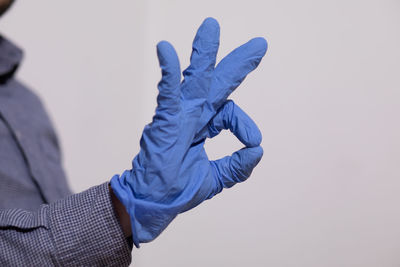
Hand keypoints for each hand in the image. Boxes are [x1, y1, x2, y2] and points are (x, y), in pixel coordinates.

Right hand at [110, 17, 266, 247]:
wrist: (154, 205)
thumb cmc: (178, 190)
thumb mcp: (215, 178)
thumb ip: (236, 166)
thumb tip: (259, 149)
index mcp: (204, 126)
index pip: (230, 113)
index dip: (244, 123)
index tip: (253, 141)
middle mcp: (193, 115)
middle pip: (218, 83)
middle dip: (237, 63)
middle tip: (260, 44)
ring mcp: (178, 116)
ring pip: (194, 79)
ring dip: (203, 53)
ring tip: (212, 27)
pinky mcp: (163, 122)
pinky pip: (166, 95)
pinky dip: (167, 73)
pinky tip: (166, 49)